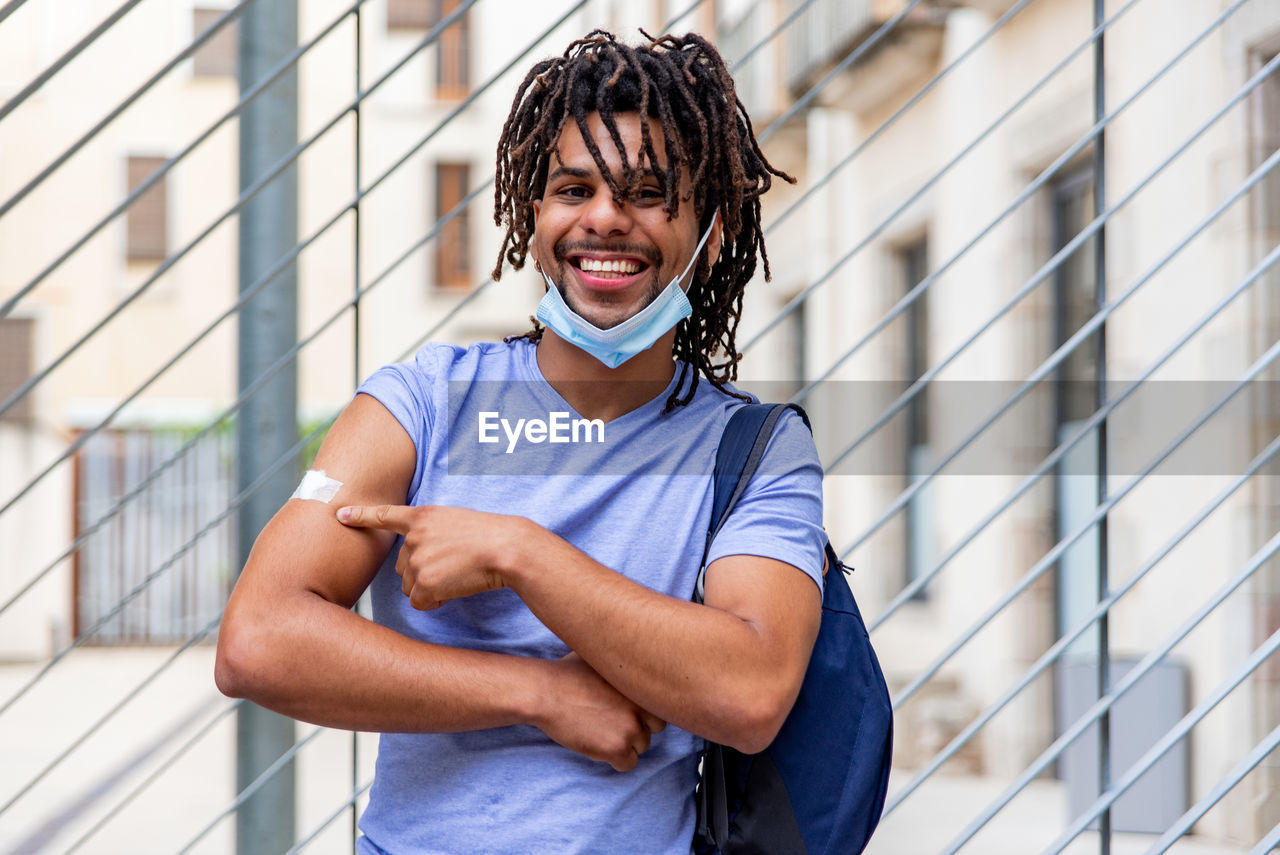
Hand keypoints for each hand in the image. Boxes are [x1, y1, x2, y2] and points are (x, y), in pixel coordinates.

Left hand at [336, 504, 522, 609]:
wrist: (505, 547)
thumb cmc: (491, 535)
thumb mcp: (457, 522)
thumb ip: (432, 534)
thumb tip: (417, 566)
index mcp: (424, 516)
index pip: (386, 515)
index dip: (361, 515)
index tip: (340, 514)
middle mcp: (415, 537)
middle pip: (402, 567)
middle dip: (421, 574)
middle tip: (451, 568)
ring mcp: (418, 560)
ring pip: (410, 586)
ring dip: (429, 588)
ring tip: (457, 576)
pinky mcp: (424, 582)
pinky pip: (420, 602)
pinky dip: (435, 601)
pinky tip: (455, 589)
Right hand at [536, 653, 666, 771]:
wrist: (545, 692)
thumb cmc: (567, 672)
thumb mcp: (602, 657)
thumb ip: (622, 662)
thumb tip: (628, 649)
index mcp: (641, 684)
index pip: (660, 707)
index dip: (643, 711)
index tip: (624, 710)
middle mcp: (642, 706)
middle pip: (654, 729)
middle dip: (637, 728)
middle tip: (612, 723)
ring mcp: (630, 728)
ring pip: (641, 747)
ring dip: (624, 744)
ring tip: (600, 732)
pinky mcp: (616, 748)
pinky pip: (628, 764)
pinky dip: (615, 760)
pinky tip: (598, 745)